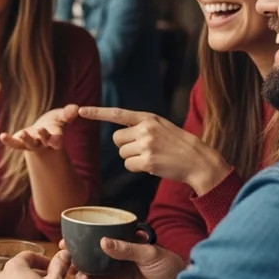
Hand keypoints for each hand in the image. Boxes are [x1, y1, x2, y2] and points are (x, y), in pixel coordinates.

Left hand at [0, 104, 78, 151]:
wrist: (42, 131)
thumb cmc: (54, 123)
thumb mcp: (62, 116)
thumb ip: (69, 113)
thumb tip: (76, 109)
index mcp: (55, 137)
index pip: (57, 140)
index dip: (57, 140)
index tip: (57, 141)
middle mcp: (43, 142)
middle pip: (42, 142)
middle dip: (42, 137)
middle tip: (41, 131)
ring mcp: (31, 144)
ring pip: (28, 144)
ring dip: (26, 139)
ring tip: (22, 134)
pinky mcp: (20, 142)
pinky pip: (14, 144)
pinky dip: (8, 141)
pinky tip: (2, 136)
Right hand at [63, 236, 185, 278]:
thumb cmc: (171, 267)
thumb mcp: (149, 253)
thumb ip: (125, 249)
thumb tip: (102, 242)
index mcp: (124, 245)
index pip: (98, 240)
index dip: (81, 241)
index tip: (66, 242)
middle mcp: (119, 259)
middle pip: (91, 260)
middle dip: (78, 262)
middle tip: (70, 265)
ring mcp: (119, 276)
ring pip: (95, 276)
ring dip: (87, 278)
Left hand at [78, 106, 232, 194]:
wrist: (197, 159)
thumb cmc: (178, 144)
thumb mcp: (161, 127)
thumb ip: (141, 126)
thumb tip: (119, 136)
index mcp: (148, 118)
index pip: (117, 114)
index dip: (97, 113)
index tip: (80, 110)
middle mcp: (145, 129)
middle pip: (116, 139)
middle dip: (126, 146)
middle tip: (144, 149)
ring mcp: (146, 144)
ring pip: (122, 154)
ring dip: (133, 158)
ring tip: (152, 156)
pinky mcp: (147, 160)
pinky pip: (129, 166)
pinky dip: (137, 168)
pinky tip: (153, 165)